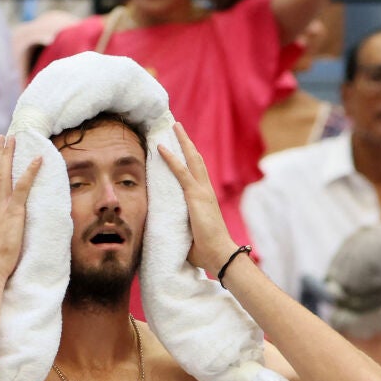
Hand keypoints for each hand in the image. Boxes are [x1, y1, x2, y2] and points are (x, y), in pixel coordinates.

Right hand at [0, 135, 42, 284]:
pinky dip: (30, 172)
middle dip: (0, 154)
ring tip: (13, 138)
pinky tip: (38, 159)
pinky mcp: (14, 213)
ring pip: (4, 175)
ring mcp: (2, 209)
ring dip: (10, 155)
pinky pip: (22, 187)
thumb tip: (4, 240)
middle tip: (3, 137)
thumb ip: (0, 238)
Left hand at [157, 122, 238, 273]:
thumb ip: (180, 225)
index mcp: (205, 198)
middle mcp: (206, 190)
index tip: (181, 145)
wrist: (219, 254)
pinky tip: (161, 147)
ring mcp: (202, 191)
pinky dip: (171, 158)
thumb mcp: (189, 233)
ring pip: (191, 159)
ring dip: (181, 141)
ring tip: (173, 126)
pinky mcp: (196, 196)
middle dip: (186, 142)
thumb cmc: (205, 250)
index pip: (196, 172)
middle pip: (196, 159)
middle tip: (177, 127)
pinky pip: (181, 172)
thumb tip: (164, 228)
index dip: (189, 157)